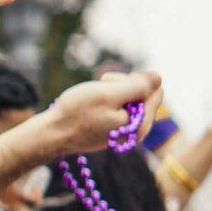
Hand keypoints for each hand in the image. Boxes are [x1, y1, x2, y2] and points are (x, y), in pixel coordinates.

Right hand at [39, 70, 165, 156]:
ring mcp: (125, 131)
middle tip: (100, 90)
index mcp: (141, 125)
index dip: (133, 80)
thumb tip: (158, 77)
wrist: (52, 133)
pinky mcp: (113, 130)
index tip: (113, 84)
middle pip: (142, 93)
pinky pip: (117, 107)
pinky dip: (106, 101)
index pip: (154, 89)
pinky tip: (91, 105)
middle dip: (121, 85)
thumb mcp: (108, 93)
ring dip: (111, 92)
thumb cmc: (77, 112)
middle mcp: (137, 131)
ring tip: (93, 97)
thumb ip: (137, 86)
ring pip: (128, 98)